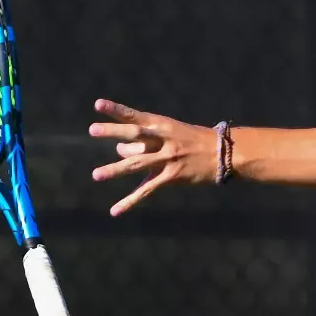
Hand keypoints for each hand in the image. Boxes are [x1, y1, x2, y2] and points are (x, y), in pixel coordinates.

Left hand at [88, 100, 219, 214]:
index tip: (98, 104)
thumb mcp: (172, 130)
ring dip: (115, 169)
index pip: (135, 115)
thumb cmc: (193, 139)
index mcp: (162, 125)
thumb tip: (120, 149)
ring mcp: (167, 159)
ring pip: (136, 164)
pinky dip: (130, 201)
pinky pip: (146, 190)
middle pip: (134, 135)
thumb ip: (145, 139)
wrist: (223, 152)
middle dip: (113, 132)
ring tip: (96, 175)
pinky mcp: (170, 177)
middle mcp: (163, 139)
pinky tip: (115, 210)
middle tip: (92, 130)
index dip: (116, 110)